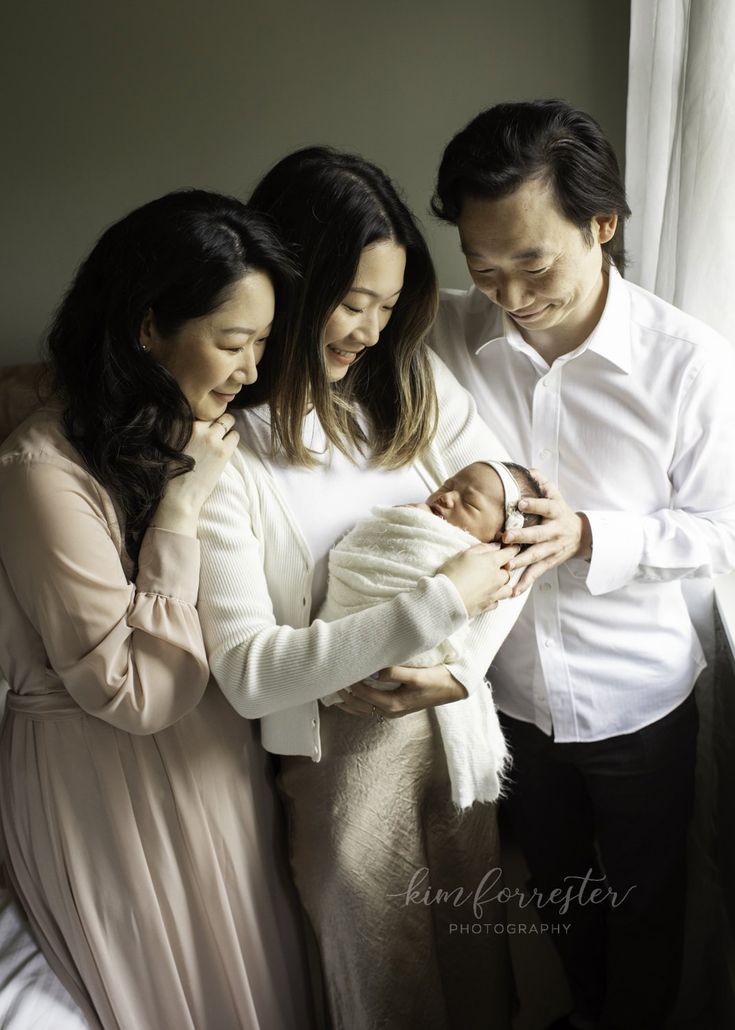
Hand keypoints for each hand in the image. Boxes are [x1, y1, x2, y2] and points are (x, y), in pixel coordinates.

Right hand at [151, 414, 239, 535]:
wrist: (178, 496)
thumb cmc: (171, 474)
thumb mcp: (169, 444)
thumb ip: (179, 430)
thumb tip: (191, 422)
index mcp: (178, 423)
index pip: (198, 410)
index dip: (203, 420)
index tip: (204, 428)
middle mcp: (195, 426)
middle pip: (213, 413)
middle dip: (216, 421)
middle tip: (216, 432)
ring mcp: (210, 437)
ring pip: (228, 420)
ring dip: (227, 428)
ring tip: (222, 440)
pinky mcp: (223, 450)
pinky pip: (235, 435)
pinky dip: (233, 439)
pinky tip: (226, 449)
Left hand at [337, 665, 467, 719]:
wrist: (453, 689)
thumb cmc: (436, 680)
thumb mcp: (417, 676)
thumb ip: (396, 674)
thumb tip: (374, 671)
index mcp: (393, 704)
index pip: (363, 694)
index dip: (350, 683)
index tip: (341, 670)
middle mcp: (390, 711)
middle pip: (359, 705)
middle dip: (343, 695)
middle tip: (330, 681)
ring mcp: (392, 711)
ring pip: (363, 710)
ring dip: (348, 702)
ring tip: (334, 693)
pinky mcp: (396, 707)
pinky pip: (370, 708)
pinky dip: (358, 704)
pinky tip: (352, 698)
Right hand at [439, 542, 519, 616]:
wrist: (446, 599)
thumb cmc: (453, 573)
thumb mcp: (464, 554)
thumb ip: (482, 548)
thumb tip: (495, 546)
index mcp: (492, 562)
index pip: (510, 553)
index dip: (513, 549)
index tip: (514, 547)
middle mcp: (497, 578)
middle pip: (508, 572)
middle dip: (504, 569)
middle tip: (494, 567)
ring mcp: (494, 593)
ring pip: (507, 589)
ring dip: (502, 585)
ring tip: (493, 584)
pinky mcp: (488, 606)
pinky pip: (497, 602)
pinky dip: (494, 598)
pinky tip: (486, 596)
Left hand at [501, 471, 590, 593]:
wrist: (581, 535)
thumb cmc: (560, 512)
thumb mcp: (556, 495)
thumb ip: (542, 483)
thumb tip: (530, 470)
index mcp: (555, 512)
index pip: (545, 506)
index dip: (533, 504)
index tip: (519, 502)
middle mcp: (554, 531)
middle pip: (538, 535)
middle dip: (521, 537)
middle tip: (505, 537)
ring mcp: (552, 549)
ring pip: (536, 556)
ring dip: (521, 562)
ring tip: (507, 567)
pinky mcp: (549, 563)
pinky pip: (536, 574)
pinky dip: (525, 583)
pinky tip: (513, 591)